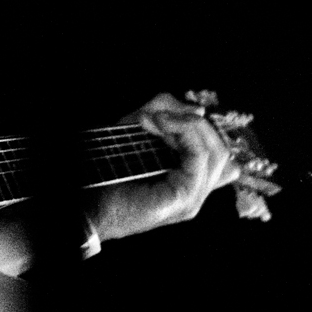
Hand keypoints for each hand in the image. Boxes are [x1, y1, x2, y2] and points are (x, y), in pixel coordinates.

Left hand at [88, 93, 240, 242]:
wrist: (90, 203)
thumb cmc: (111, 170)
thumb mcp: (140, 130)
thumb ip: (164, 111)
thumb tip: (197, 109)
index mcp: (190, 179)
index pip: (218, 150)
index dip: (196, 125)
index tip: (160, 116)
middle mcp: (197, 191)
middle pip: (221, 149)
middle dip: (192, 123)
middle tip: (157, 116)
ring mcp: (194, 198)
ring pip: (217, 152)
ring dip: (187, 126)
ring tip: (157, 120)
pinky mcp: (186, 198)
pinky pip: (201, 157)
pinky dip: (184, 133)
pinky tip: (159, 125)